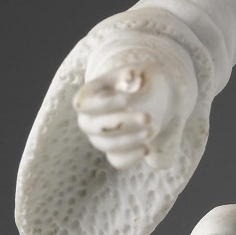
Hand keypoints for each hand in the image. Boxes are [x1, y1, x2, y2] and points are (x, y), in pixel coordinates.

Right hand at [74, 41, 195, 173]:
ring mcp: (100, 139)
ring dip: (130, 140)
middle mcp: (88, 120)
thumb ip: (132, 75)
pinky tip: (147, 149)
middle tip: (148, 117)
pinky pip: (118, 161)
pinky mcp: (114, 153)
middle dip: (123, 123)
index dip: (103, 104)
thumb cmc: (139, 83)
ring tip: (151, 132)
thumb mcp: (138, 73)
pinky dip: (132, 157)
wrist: (152, 99)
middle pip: (97, 127)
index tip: (127, 100)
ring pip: (107, 146)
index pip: (84, 104)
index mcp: (88, 97)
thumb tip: (131, 76)